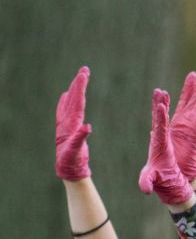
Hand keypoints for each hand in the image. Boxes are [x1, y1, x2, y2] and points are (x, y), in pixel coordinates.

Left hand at [55, 66, 91, 180]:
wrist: (66, 170)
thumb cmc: (73, 162)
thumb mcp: (76, 151)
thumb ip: (80, 138)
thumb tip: (87, 126)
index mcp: (70, 124)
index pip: (77, 101)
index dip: (81, 87)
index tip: (85, 74)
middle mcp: (66, 121)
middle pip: (72, 98)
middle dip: (78, 83)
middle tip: (85, 69)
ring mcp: (64, 124)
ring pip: (69, 102)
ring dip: (74, 89)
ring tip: (79, 78)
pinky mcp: (65, 128)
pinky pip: (65, 110)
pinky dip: (66, 100)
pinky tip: (65, 96)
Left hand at [138, 89, 193, 204]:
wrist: (164, 181)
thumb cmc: (159, 180)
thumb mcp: (151, 181)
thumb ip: (147, 182)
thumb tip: (145, 189)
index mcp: (158, 146)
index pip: (159, 129)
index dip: (161, 118)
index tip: (161, 106)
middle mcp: (159, 139)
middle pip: (158, 119)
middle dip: (159, 104)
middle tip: (159, 91)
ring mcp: (163, 137)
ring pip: (162, 117)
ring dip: (163, 103)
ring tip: (162, 91)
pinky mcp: (168, 138)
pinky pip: (168, 122)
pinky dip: (169, 110)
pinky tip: (169, 101)